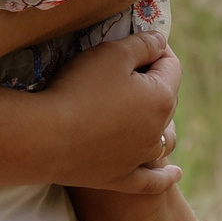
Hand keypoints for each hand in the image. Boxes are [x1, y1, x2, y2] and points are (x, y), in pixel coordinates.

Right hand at [42, 28, 183, 193]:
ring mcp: (141, 158)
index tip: (139, 40)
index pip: (172, 65)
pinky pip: (153, 181)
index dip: (157, 48)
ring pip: (164, 139)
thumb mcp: (111, 53)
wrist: (46, 137)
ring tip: (148, 113)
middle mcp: (158, 131)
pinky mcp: (122, 179)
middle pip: (167, 99)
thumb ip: (142, 44)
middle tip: (127, 69)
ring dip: (161, 124)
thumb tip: (161, 41)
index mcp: (161, 98)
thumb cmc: (79, 88)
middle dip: (153, 81)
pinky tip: (175, 174)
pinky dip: (165, 176)